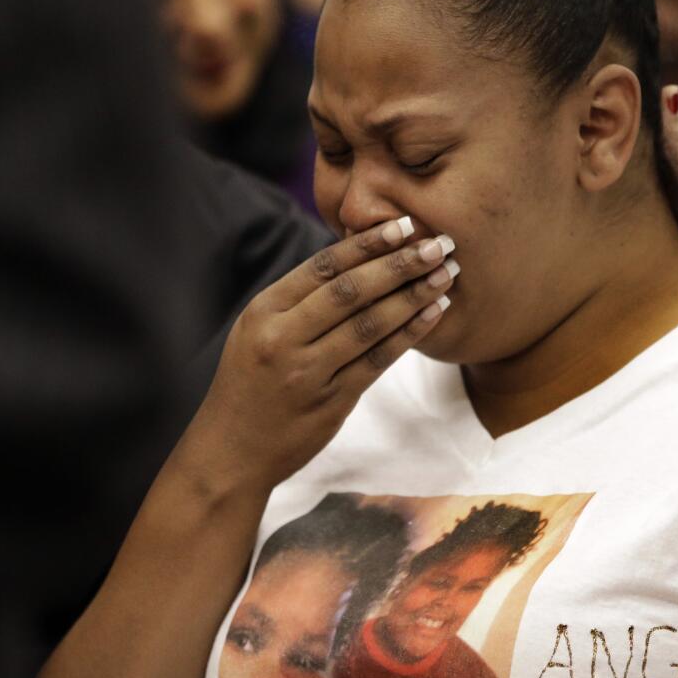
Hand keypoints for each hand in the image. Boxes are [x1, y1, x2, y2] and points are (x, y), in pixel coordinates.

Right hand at [180, 219, 458, 494]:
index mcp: (264, 310)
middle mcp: (282, 337)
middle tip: (439, 245)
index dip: (368, 243)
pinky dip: (409, 333)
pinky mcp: (330, 402)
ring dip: (413, 295)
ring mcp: (307, 372)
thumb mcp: (259, 330)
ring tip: (446, 274)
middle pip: (351, 291)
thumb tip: (361, 256)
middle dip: (400, 264)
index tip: (405, 225)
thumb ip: (302, 299)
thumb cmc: (252, 382)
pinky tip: (434, 313)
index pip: (323, 266)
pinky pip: (378, 360)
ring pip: (370, 324)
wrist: (231, 452)